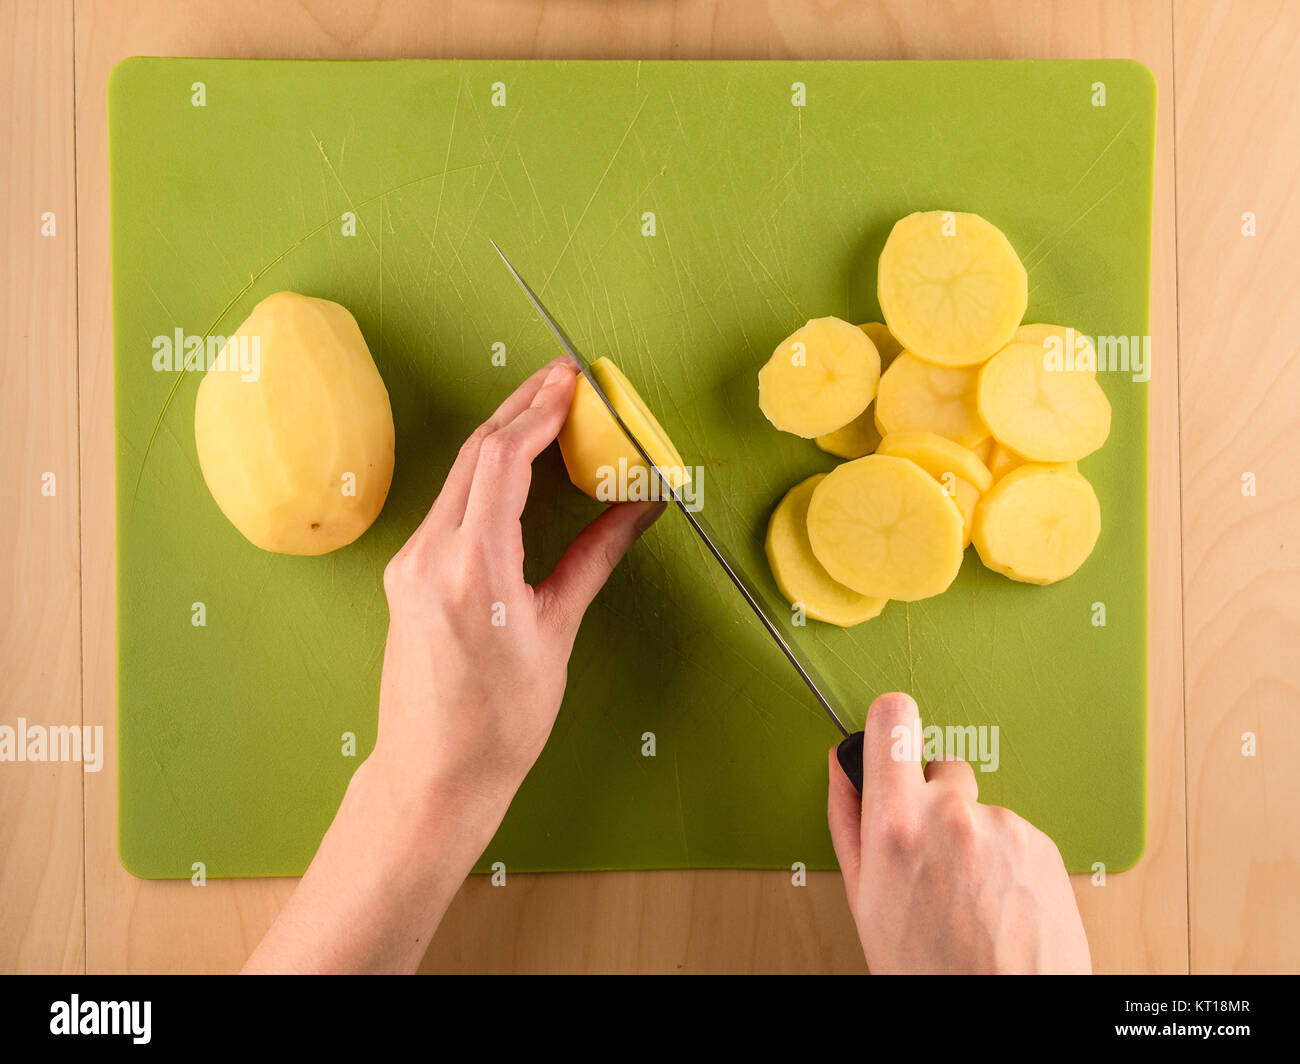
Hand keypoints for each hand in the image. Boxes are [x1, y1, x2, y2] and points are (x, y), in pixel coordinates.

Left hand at [244, 358, 662, 972]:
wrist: (433, 774)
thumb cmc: (501, 721)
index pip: (502, 460)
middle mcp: (430, 553)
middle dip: (521, 407)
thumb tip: (641, 507)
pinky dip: (485, 474)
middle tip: (564, 378)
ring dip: (502, 436)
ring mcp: (411, 562)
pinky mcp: (406, 575)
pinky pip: (448, 504)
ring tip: (547, 410)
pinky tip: (515, 466)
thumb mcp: (556, 632)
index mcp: (472, 566)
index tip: (573, 382)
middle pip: (476, 454)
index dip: (540, 411)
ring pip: (458, 475)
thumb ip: (596, 557)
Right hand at [827, 692, 1090, 973]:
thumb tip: (842, 769)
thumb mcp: (865, 898)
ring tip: (967, 895)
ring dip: (970, 836)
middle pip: (939, 766)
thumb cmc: (930, 971)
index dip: (890, 722)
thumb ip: (849, 818)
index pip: (893, 720)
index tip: (890, 729)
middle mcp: (953, 814)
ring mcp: (1004, 827)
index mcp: (898, 824)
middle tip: (929, 856)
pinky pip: (1012, 832)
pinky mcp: (1041, 843)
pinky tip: (995, 900)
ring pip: (977, 806)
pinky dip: (1003, 858)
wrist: (1003, 1012)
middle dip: (931, 799)